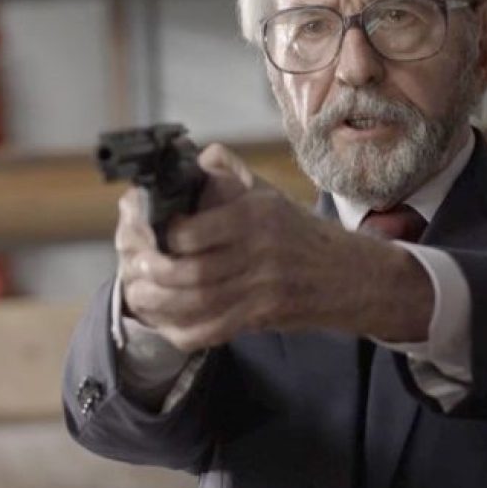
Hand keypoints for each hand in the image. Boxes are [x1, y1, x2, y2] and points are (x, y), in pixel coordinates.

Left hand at [114, 144, 433, 352]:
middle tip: (136, 272)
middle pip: (192, 272)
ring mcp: (262, 288)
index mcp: (255, 215)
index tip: (150, 236)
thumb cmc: (300, 232)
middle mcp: (259, 252)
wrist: (350, 274)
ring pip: (198, 304)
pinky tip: (168, 324)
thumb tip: (197, 156)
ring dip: (161, 306)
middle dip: (155, 276)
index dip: (164, 237)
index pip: (195, 230)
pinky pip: (214, 330)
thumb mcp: (267, 194)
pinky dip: (185, 331)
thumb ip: (228, 174)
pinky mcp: (264, 316)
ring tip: (141, 297)